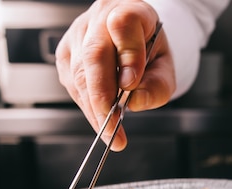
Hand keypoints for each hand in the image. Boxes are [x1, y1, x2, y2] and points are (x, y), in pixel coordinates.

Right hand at [55, 0, 175, 150]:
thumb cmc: (149, 48)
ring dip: (94, 110)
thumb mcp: (165, 66)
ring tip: (111, 134)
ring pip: (78, 74)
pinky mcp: (66, 54)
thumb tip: (135, 102)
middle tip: (114, 130)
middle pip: (93, 56)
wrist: (134, 37)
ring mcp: (77, 35)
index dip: (128, 56)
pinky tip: (101, 119)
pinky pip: (72, 84)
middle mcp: (98, 18)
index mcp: (129, 10)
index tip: (132, 85)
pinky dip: (87, 107)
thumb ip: (158, 85)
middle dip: (102, 99)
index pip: (123, 26)